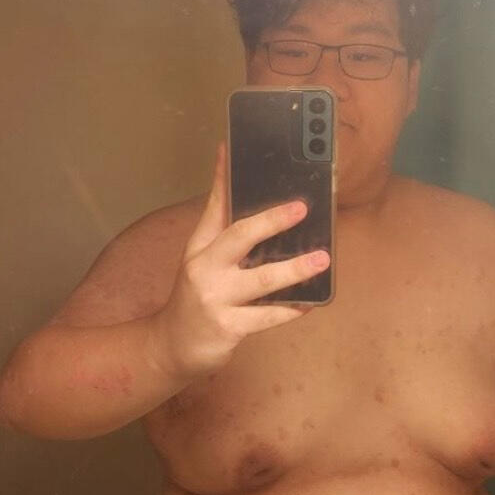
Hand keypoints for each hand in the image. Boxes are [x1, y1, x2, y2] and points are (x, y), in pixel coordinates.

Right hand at [150, 143, 329, 380]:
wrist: (171, 346)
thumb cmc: (197, 298)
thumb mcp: (202, 262)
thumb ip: (223, 232)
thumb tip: (248, 201)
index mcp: (201, 247)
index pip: (215, 206)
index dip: (225, 177)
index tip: (233, 147)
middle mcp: (204, 268)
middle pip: (239, 236)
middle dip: (271, 220)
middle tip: (302, 208)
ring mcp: (215, 298)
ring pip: (261, 280)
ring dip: (294, 269)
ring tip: (322, 260)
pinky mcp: (227, 327)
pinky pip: (267, 317)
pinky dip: (290, 309)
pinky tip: (311, 303)